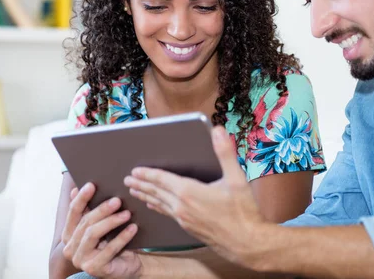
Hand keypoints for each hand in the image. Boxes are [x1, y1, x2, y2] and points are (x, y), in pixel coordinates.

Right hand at [61, 182, 142, 278]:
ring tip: (127, 213)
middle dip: (102, 209)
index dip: (81, 198)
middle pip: (85, 222)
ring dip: (111, 222)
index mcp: (69, 234)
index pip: (73, 212)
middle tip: (118, 200)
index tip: (92, 185)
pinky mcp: (94, 268)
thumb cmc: (113, 240)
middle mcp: (70, 248)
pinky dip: (122, 237)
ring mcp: (81, 260)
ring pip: (93, 234)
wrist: (127, 263)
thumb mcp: (102, 223)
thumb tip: (78, 188)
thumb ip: (90, 209)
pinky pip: (109, 250)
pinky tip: (133, 228)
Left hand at [124, 126, 268, 268]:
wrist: (246, 243)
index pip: (162, 180)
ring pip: (159, 204)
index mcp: (190, 192)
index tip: (135, 170)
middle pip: (156, 192)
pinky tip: (153, 206)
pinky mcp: (187, 228)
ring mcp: (183, 219)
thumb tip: (217, 131)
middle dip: (141, 184)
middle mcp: (182, 206)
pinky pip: (166, 214)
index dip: (148, 173)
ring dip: (145, 196)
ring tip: (134, 191)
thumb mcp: (237, 178)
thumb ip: (225, 153)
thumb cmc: (243, 211)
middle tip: (127, 179)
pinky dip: (156, 207)